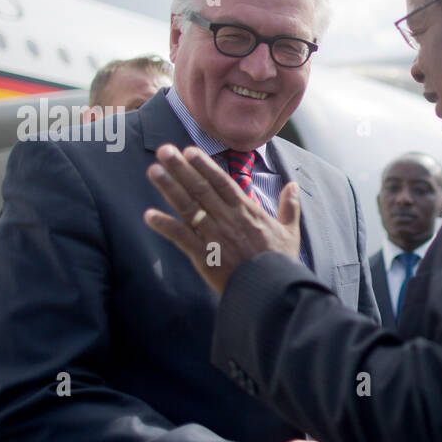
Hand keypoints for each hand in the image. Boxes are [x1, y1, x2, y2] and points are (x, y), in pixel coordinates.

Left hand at [143, 144, 302, 295]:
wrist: (273, 290)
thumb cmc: (281, 263)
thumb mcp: (290, 232)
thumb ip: (290, 206)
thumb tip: (293, 185)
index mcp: (247, 212)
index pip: (222, 183)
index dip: (204, 166)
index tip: (189, 151)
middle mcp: (228, 219)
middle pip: (201, 188)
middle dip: (181, 168)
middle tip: (164, 150)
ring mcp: (215, 236)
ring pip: (188, 207)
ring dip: (170, 187)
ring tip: (154, 170)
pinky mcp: (205, 256)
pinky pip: (181, 237)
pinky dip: (165, 225)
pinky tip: (149, 215)